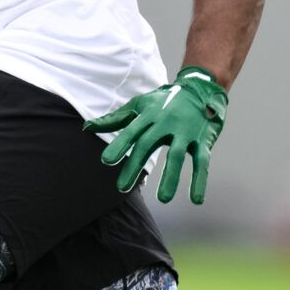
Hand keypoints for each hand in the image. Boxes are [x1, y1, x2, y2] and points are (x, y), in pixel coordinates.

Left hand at [85, 67, 228, 203]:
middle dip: (135, 166)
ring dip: (171, 177)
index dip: (119, 144)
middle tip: (122, 188)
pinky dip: (199, 180)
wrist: (200, 89)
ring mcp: (186, 132)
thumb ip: (114, 120)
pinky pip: (202, 162)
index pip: (131, 130)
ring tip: (163, 199)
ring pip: (178, 155)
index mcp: (149, 115)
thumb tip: (86, 128)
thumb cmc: (163, 101)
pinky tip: (196, 200)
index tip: (106, 161)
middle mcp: (166, 122)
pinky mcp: (203, 141)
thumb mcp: (139, 106)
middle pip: (149, 144)